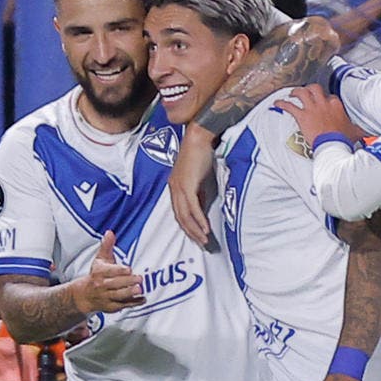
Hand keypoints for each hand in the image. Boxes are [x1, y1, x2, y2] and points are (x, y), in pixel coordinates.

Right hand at [73, 230, 144, 312]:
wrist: (84, 296)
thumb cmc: (96, 275)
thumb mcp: (100, 260)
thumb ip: (106, 246)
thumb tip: (110, 232)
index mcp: (99, 273)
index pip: (109, 271)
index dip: (119, 271)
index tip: (129, 269)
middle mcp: (102, 285)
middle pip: (115, 284)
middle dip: (127, 282)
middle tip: (140, 279)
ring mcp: (106, 297)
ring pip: (118, 296)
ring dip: (129, 293)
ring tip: (140, 290)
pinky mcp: (111, 307)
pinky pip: (122, 305)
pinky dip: (133, 303)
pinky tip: (142, 300)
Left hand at [168, 122, 217, 247]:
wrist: (199, 137)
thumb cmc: (200, 153)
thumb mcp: (198, 177)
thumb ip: (199, 192)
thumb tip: (202, 208)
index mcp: (174, 185)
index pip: (178, 212)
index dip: (187, 226)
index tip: (196, 236)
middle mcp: (174, 188)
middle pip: (180, 217)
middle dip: (191, 232)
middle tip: (201, 243)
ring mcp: (179, 186)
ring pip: (185, 215)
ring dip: (195, 229)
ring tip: (204, 240)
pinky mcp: (187, 185)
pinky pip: (193, 208)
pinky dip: (199, 220)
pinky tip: (206, 228)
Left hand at [273, 83, 360, 145]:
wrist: (333, 145)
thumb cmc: (344, 140)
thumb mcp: (356, 133)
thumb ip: (362, 130)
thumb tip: (372, 132)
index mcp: (337, 105)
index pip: (331, 97)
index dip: (326, 99)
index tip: (324, 103)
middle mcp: (324, 103)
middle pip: (316, 89)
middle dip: (310, 89)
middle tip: (306, 93)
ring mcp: (312, 108)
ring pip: (302, 92)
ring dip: (295, 92)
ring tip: (292, 94)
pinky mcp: (302, 116)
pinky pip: (289, 106)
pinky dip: (282, 104)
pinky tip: (276, 104)